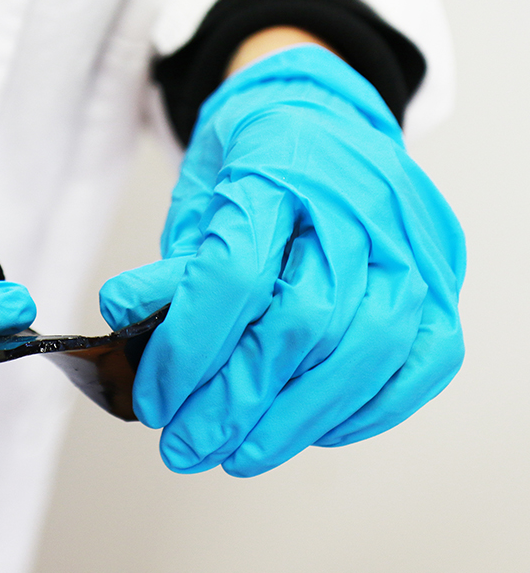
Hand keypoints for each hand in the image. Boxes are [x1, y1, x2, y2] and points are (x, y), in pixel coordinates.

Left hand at [100, 45, 463, 475]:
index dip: (189, 353)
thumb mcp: (197, 201)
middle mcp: (358, 203)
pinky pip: (422, 360)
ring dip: (295, 422)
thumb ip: (172, 270)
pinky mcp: (442, 275)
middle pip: (303, 326)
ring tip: (240, 455)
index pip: (235, 277)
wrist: (323, 118)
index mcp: (279, 170)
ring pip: (366, 352)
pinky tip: (314, 431)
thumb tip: (130, 332)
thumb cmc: (256, 162)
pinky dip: (367, 409)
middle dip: (236, 405)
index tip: (156, 403)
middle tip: (188, 447)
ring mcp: (411, 240)